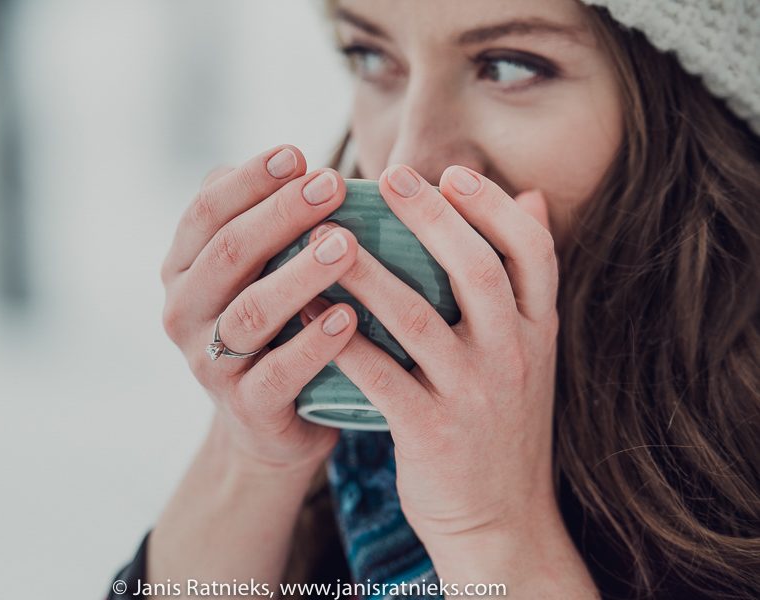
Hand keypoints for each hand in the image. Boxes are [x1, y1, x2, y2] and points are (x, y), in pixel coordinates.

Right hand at [161, 144, 359, 475]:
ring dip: (301, 274)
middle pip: (228, 252)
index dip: (250, 180)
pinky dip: (314, 343)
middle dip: (282, 214)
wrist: (265, 419)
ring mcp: (210, 364)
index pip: (206, 212)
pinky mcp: (246, 407)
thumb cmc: (270, 323)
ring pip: (251, 311)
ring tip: (347, 245)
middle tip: (334, 185)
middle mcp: (184, 312)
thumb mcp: (252, 270)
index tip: (299, 155)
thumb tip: (296, 165)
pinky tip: (349, 315)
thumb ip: (258, 220)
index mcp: (182, 269)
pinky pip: (279, 372)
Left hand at [303, 164, 560, 541]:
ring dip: (368, 271)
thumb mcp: (532, 352)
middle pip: (477, 269)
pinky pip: (378, 375)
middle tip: (388, 176)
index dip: (494, 206)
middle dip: (432, 217)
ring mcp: (473, 395)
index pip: (534, 251)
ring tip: (326, 234)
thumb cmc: (501, 422)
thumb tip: (530, 195)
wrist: (499, 518)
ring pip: (417, 317)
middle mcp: (514, 356)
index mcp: (539, 331)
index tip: (452, 173)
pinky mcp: (431, 432)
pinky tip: (309, 310)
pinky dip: (341, 340)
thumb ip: (525, 279)